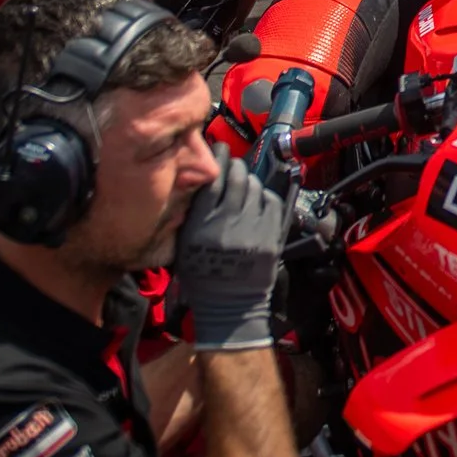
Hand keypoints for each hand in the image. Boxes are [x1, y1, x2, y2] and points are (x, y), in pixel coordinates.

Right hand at [173, 155, 290, 351]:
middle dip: (234, 165)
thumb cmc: (202, 277)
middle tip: (232, 164)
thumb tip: (200, 179)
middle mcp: (227, 224)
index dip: (215, 159)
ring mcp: (252, 230)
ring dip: (249, 180)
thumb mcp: (184, 245)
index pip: (210, 180)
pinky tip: (258, 200)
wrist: (230, 307)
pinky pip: (272, 202)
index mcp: (200, 227)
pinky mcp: (271, 237)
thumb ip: (191, 213)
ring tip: (244, 184)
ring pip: (255, 187)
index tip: (217, 149)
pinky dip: (265, 196)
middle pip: (235, 178)